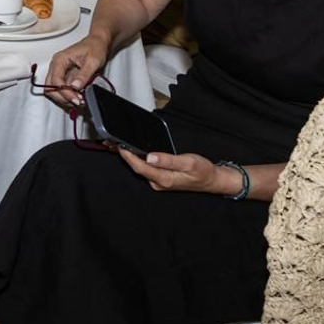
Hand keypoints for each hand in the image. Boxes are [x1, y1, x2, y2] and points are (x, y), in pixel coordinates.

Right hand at [44, 37, 107, 106]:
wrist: (97, 43)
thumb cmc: (95, 48)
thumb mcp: (93, 61)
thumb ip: (84, 74)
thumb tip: (75, 87)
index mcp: (60, 59)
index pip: (55, 80)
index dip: (64, 92)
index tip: (76, 99)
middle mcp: (56, 66)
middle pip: (50, 87)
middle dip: (62, 97)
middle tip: (78, 101)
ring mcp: (59, 72)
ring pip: (54, 90)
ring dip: (65, 98)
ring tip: (80, 100)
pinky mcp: (64, 77)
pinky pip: (61, 89)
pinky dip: (68, 96)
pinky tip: (79, 96)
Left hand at [117, 148, 232, 193]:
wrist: (211, 180)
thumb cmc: (202, 171)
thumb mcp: (188, 162)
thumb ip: (168, 160)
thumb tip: (150, 157)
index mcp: (164, 179)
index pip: (140, 167)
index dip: (128, 156)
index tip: (119, 145)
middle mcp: (158, 182)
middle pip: (137, 168)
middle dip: (125, 155)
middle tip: (112, 141)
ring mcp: (158, 181)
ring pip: (140, 168)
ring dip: (130, 156)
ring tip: (118, 143)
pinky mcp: (160, 178)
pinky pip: (145, 168)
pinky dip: (138, 159)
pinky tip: (133, 150)